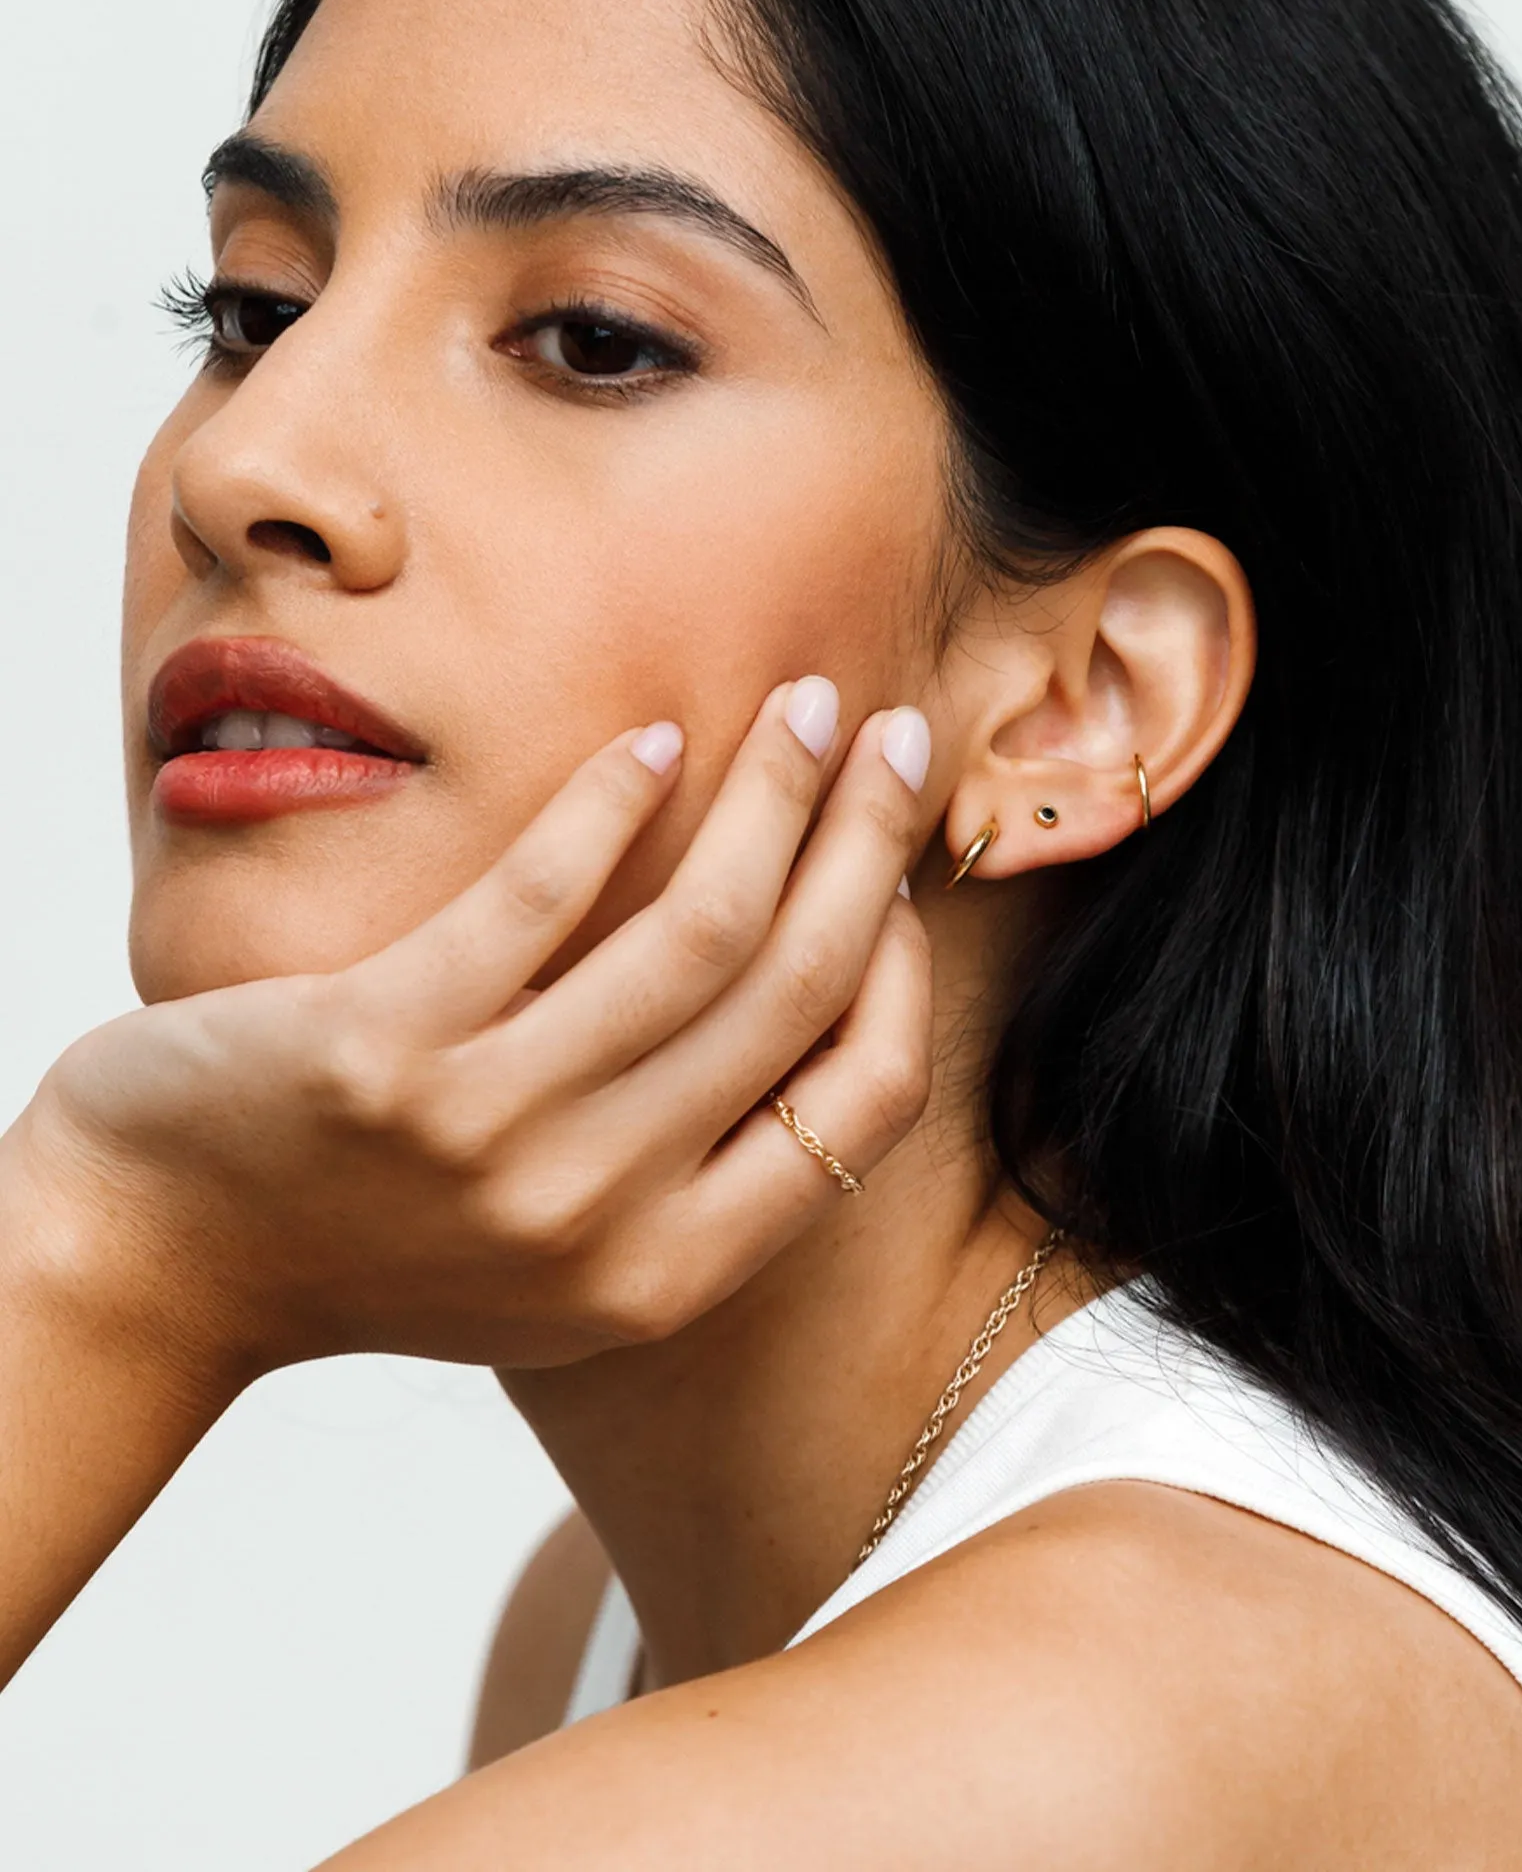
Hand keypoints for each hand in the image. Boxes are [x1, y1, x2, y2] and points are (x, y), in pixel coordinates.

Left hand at [13, 680, 932, 1384]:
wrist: (162, 1261)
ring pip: (700, 931)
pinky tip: (650, 741)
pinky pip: (542, 894)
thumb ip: (693, 1161)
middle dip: (869, 840)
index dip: (901, 974)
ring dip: (774, 793)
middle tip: (895, 739)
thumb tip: (823, 978)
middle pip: (794, 989)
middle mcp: (598, 1215)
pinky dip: (615, 801)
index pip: (864, 1104)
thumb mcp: (566, 1251)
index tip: (896, 880)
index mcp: (666, 1272)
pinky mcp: (385, 1049)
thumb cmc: (380, 1234)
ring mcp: (493, 1135)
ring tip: (801, 706)